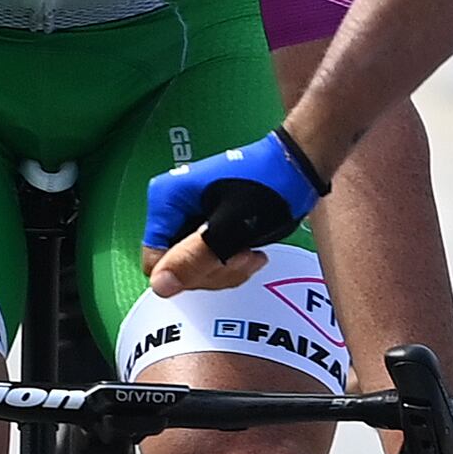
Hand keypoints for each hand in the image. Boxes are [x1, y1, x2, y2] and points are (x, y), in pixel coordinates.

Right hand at [144, 127, 324, 295]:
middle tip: (241, 253)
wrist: (296, 168)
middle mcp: (171, 209)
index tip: (218, 258)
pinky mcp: (206, 227)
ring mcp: (189, 218)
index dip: (187, 271)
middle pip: (175, 267)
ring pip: (193, 268)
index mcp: (166, 199)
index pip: (156, 261)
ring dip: (226, 270)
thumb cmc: (269, 184)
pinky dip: (231, 265)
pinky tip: (251, 252)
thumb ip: (195, 256)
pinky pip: (208, 261)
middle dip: (212, 269)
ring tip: (250, 252)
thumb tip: (160, 285)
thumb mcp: (231, 225)